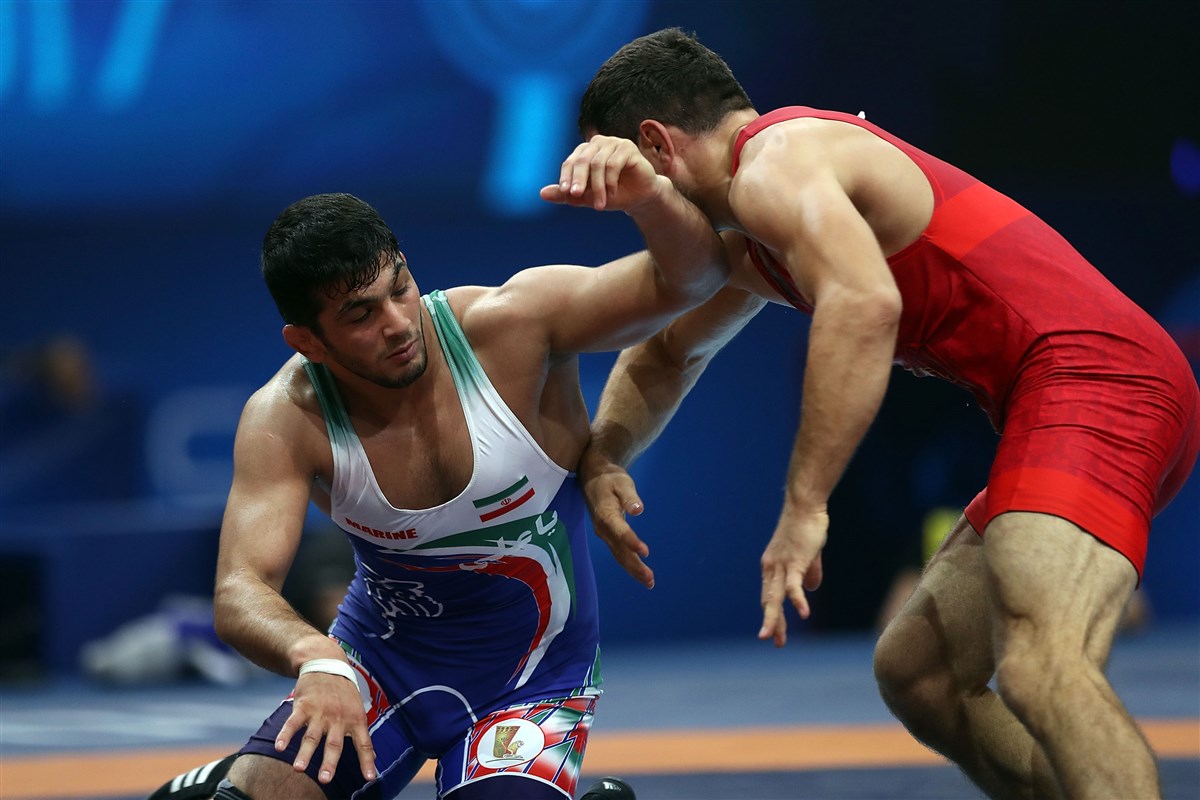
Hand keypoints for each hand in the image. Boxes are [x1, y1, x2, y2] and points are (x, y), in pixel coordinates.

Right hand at [276, 668, 376, 783]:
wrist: (326, 664)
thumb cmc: (344, 692)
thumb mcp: (358, 709)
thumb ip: (361, 734)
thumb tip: (372, 759)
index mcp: (355, 719)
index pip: (363, 743)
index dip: (366, 760)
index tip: (369, 778)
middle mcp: (339, 718)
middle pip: (334, 744)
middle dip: (329, 762)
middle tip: (325, 779)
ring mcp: (320, 712)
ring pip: (311, 736)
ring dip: (305, 753)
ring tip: (298, 768)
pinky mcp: (303, 706)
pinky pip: (293, 723)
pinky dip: (285, 735)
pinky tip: (279, 747)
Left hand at [540, 135, 665, 211]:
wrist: (640, 198)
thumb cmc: (613, 194)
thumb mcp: (587, 197)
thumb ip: (566, 195)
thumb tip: (542, 193)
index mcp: (585, 152)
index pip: (570, 162)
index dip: (566, 177)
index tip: (565, 193)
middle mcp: (598, 143)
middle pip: (582, 160)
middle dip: (579, 180)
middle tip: (577, 196)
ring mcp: (614, 143)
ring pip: (598, 164)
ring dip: (597, 187)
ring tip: (600, 205)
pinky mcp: (628, 148)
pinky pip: (613, 164)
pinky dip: (610, 182)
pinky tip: (612, 194)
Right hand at [580, 446, 653, 587]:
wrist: (591, 477)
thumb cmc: (609, 478)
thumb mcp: (621, 481)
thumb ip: (630, 497)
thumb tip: (639, 510)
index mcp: (606, 514)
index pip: (620, 531)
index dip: (632, 542)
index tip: (646, 552)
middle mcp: (603, 528)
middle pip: (620, 551)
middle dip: (635, 566)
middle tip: (650, 580)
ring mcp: (604, 534)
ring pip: (619, 555)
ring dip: (633, 569)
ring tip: (649, 582)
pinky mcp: (608, 535)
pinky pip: (618, 553)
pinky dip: (629, 563)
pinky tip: (639, 572)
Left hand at [758, 504, 826, 646]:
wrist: (805, 506)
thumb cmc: (807, 527)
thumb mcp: (807, 555)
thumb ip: (809, 572)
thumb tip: (812, 589)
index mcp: (771, 567)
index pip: (769, 597)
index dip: (773, 616)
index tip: (776, 635)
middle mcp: (771, 568)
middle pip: (768, 601)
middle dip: (772, 624)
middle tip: (774, 642)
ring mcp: (781, 565)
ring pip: (775, 597)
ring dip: (774, 619)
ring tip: (774, 638)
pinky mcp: (794, 561)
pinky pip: (794, 585)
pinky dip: (797, 600)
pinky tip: (803, 614)